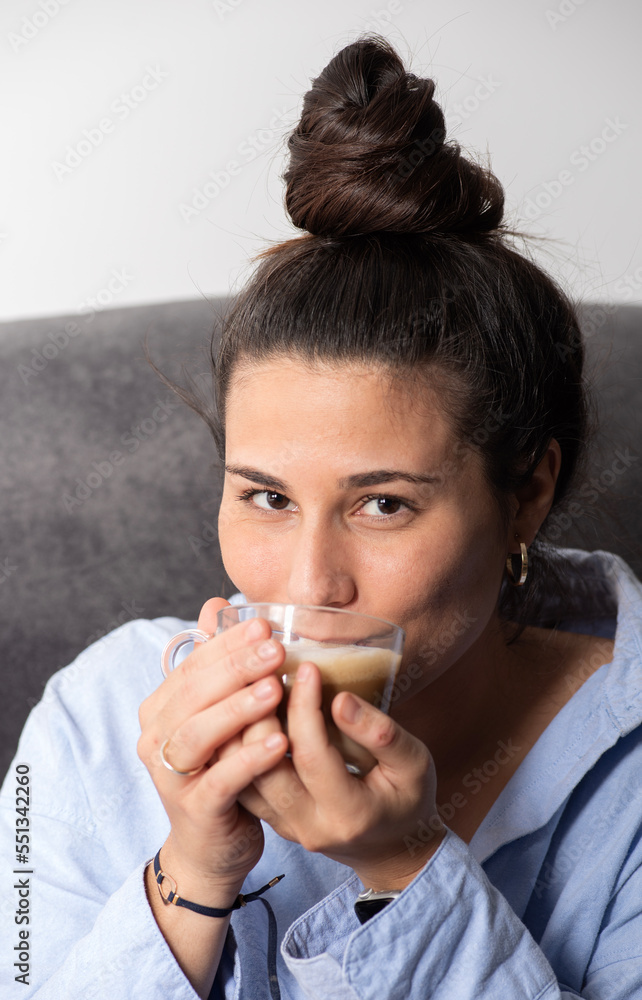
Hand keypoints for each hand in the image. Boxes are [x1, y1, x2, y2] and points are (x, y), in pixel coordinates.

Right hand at [137, 599, 288, 903]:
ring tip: (276, 690)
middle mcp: (157, 738)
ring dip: (238, 709)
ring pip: (199, 734)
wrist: (211, 846)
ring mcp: (171, 776)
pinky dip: (249, 759)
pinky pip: (221, 780)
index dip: (228, 643)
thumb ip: (217, 663)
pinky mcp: (194, 809)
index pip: (194, 665)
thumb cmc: (222, 767)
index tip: (265, 623)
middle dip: (236, 667)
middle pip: (194, 693)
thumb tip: (214, 603)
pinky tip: (280, 743)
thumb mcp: (221, 713)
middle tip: (276, 648)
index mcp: (162, 707)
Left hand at [236, 660, 445, 890]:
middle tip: (263, 672)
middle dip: (260, 716)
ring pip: (246, 778)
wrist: (393, 847)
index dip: (304, 708)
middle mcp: (310, 826)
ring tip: (250, 687)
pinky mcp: (274, 821)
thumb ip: (381, 734)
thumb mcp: (414, 764)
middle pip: (267, 769)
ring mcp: (287, 828)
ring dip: (242, 732)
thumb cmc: (408, 799)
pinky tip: (244, 714)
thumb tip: (340, 699)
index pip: (312, 755)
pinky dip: (239, 749)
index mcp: (349, 813)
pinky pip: (246, 784)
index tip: (306, 668)